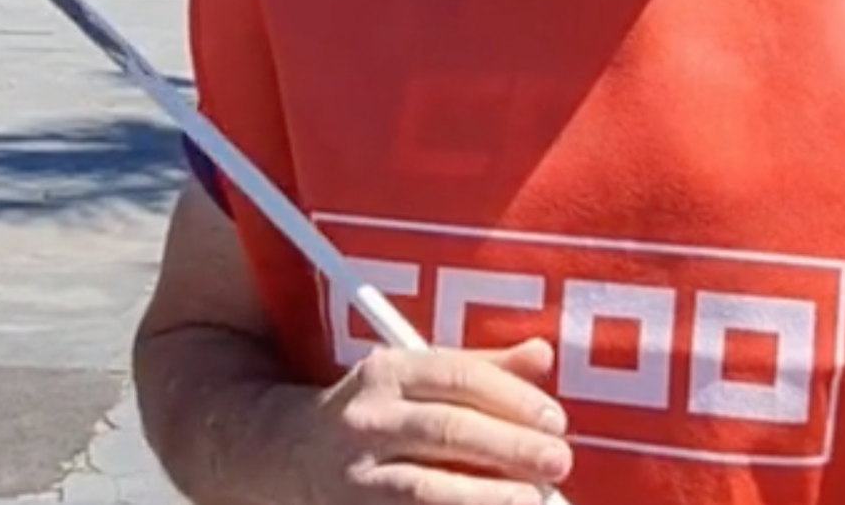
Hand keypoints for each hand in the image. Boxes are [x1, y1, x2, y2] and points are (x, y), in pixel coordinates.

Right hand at [286, 339, 574, 503]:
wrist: (287, 453)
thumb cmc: (377, 413)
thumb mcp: (416, 378)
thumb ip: (482, 368)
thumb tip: (542, 353)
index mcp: (387, 372)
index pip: (456, 376)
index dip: (511, 397)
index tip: (556, 420)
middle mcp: (367, 420)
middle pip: (446, 430)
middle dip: (509, 448)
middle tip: (558, 461)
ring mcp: (355, 475)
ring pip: (424, 490)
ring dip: (484, 497)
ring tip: (530, 501)